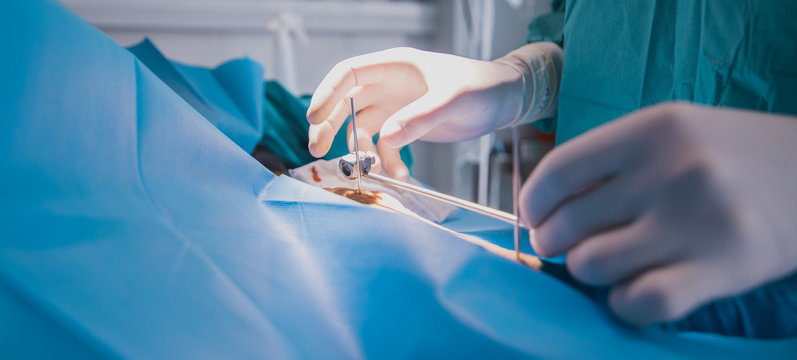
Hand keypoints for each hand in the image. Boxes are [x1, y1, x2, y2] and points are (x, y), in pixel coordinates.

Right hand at [306, 47, 525, 179]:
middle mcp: (389, 84)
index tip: (313, 117)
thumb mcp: (452, 100)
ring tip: (374, 170)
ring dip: (361, 150)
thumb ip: (419, 118)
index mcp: (395, 65)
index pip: (348, 73)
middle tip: (317, 150)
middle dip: (329, 125)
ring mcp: (395, 106)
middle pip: (345, 102)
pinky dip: (387, 161)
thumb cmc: (482, 87)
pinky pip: (384, 145)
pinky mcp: (405, 126)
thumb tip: (387, 139)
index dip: (327, 93)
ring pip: (360, 127)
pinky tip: (401, 175)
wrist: (504, 101)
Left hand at [519, 103, 796, 325]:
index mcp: (653, 129)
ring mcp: (696, 221)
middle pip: (568, 223)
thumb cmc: (734, 156)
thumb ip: (613, 160)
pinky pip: (638, 301)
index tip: (534, 217)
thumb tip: (543, 204)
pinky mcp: (721, 268)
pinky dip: (624, 303)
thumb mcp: (675, 133)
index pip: (558, 171)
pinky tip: (635, 291)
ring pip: (592, 264)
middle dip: (555, 242)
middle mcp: (671, 171)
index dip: (533, 202)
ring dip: (590, 271)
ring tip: (612, 262)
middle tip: (569, 245)